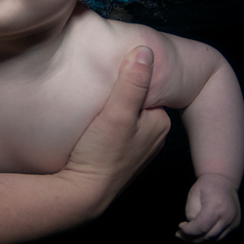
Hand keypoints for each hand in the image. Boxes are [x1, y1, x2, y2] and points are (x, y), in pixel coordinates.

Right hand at [63, 47, 169, 205]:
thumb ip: (132, 82)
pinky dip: (106, 126)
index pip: (146, 88)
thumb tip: (145, 49)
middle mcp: (154, 137)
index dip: (127, 79)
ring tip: (93, 110)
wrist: (83, 193)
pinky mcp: (121, 157)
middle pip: (136, 102)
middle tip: (97, 92)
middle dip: (119, 95)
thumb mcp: (117, 112)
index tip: (109, 76)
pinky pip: (117, 131)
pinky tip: (93, 128)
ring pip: (126, 117)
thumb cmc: (101, 153)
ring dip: (111, 110)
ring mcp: (138, 149)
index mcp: (160, 122)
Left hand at [176, 173, 240, 241]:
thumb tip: (192, 230)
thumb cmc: (205, 187)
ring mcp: (234, 223)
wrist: (223, 181)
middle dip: (192, 238)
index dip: (188, 231)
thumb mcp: (193, 196)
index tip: (180, 226)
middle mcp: (228, 217)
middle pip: (208, 236)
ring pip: (214, 240)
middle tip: (180, 235)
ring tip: (187, 237)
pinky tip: (198, 234)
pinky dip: (208, 238)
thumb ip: (191, 214)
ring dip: (199, 240)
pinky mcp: (235, 226)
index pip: (201, 227)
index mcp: (216, 207)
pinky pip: (220, 237)